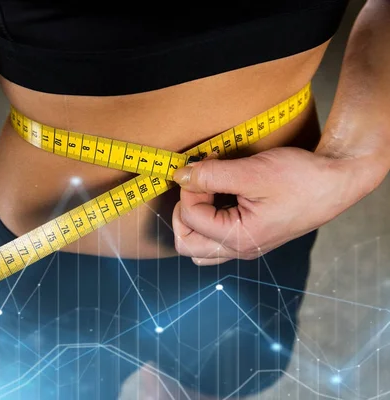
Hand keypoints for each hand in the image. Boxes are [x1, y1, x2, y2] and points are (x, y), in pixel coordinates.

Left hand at [171, 147, 381, 265]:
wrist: (338, 181)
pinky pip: (215, 239)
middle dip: (183, 210)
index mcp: (239, 238)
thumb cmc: (302, 178)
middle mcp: (239, 249)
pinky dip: (207, 220)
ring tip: (208, 191)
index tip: (204, 165)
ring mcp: (245, 246)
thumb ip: (211, 175)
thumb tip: (180, 175)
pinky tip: (219, 196)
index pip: (190, 217)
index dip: (189, 188)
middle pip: (186, 243)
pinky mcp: (250, 237)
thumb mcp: (252, 172)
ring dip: (193, 219)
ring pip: (199, 246)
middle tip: (198, 184)